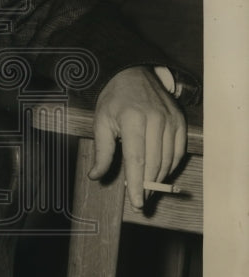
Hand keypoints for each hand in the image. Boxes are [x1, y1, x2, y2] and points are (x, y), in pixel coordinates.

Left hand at [88, 66, 186, 208]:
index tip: (137, 202)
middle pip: (154, 162)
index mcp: (132, 119)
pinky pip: (179, 151)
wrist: (134, 73)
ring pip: (168, 159)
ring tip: (148, 190)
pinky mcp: (180, 121)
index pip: (136, 159)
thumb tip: (95, 176)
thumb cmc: (114, 99)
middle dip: (148, 185)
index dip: (137, 184)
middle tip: (141, 200)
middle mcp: (155, 119)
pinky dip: (171, 166)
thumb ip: (101, 151)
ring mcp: (171, 120)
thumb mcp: (100, 121)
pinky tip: (160, 173)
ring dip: (159, 178)